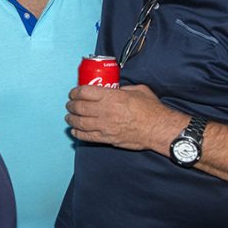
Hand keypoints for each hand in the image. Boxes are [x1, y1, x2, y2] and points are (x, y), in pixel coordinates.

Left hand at [65, 84, 184, 150]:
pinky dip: (78, 133)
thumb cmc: (151, 109)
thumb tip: (115, 89)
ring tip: (69, 117)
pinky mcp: (107, 138)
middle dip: (71, 105)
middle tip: (70, 104)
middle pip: (79, 107)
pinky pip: (87, 136)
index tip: (74, 92)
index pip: (85, 92)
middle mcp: (105, 111)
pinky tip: (75, 131)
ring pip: (80, 122)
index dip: (75, 91)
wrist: (158, 129)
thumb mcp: (138, 90)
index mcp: (111, 96)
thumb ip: (123, 89)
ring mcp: (105, 126)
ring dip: (71, 119)